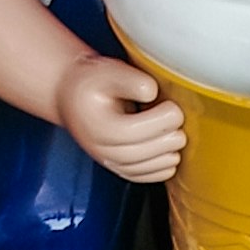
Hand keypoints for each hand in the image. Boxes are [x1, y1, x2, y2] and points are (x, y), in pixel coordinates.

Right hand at [59, 49, 185, 185]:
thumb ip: (130, 80)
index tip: (173, 107)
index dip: (160, 121)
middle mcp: (101, 149)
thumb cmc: (91, 83)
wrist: (72, 98)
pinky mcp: (119, 169)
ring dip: (169, 152)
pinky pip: (145, 177)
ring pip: (147, 169)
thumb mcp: (106, 71)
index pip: (134, 131)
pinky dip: (163, 168)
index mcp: (98, 125)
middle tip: (177, 117)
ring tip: (174, 132)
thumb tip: (152, 92)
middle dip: (169, 136)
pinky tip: (169, 152)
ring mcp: (110, 162)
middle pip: (143, 153)